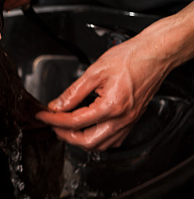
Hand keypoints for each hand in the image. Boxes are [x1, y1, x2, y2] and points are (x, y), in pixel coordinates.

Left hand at [35, 4, 193, 150]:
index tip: (43, 116)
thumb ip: (73, 93)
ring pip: (101, 145)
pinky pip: (112, 140)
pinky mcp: (132, 120)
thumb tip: (57, 106)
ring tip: (66, 128)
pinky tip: (87, 129)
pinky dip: (96, 139)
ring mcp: (129, 122)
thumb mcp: (94, 72)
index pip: (75, 122)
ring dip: (81, 140)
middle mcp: (122, 119)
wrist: (156, 53)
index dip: (54, 120)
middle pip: (88, 142)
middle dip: (66, 136)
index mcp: (111, 106)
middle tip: (53, 125)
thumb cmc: (131, 58)